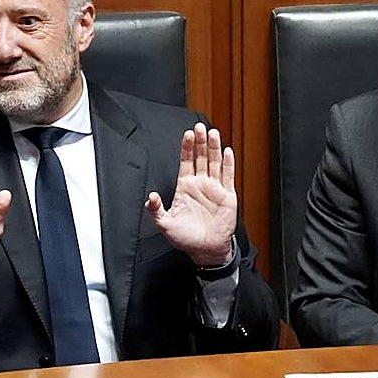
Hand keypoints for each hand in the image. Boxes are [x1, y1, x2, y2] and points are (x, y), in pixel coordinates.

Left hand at [145, 123, 235, 266]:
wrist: (205, 250)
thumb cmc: (185, 238)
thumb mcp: (165, 224)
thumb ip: (156, 210)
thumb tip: (149, 197)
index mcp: (185, 186)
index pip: (185, 161)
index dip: (186, 148)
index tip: (187, 134)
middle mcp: (200, 184)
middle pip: (200, 157)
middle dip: (200, 142)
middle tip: (199, 127)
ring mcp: (214, 188)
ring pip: (215, 163)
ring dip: (214, 148)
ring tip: (213, 133)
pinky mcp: (227, 196)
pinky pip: (228, 176)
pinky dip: (228, 163)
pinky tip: (227, 151)